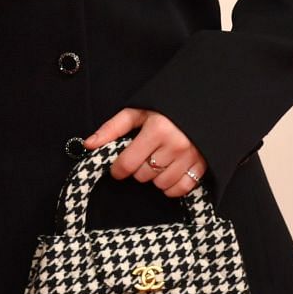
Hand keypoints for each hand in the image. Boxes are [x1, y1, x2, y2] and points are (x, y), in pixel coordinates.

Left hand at [85, 107, 207, 197]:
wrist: (203, 104)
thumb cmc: (167, 108)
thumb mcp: (138, 112)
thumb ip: (112, 128)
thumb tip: (88, 145)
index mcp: (157, 129)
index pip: (128, 163)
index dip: (117, 169)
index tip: (117, 168)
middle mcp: (175, 145)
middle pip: (143, 175)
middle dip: (138, 168)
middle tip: (144, 155)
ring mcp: (191, 157)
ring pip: (160, 184)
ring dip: (155, 177)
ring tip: (158, 161)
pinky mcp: (203, 166)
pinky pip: (180, 189)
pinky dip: (171, 187)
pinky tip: (169, 173)